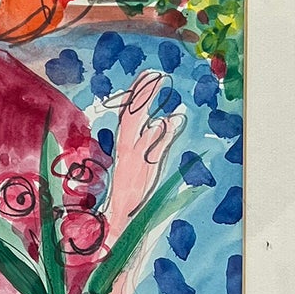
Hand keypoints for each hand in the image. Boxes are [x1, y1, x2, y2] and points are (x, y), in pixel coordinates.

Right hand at [104, 70, 185, 222]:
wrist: (122, 220)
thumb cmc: (133, 192)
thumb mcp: (144, 164)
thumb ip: (155, 142)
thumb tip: (164, 120)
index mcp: (125, 146)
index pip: (129, 114)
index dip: (138, 94)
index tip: (148, 74)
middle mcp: (128, 149)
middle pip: (131, 115)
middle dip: (142, 92)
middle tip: (155, 72)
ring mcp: (135, 158)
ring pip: (138, 126)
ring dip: (147, 103)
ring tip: (158, 82)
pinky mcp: (145, 169)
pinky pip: (153, 147)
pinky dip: (162, 132)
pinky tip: (172, 118)